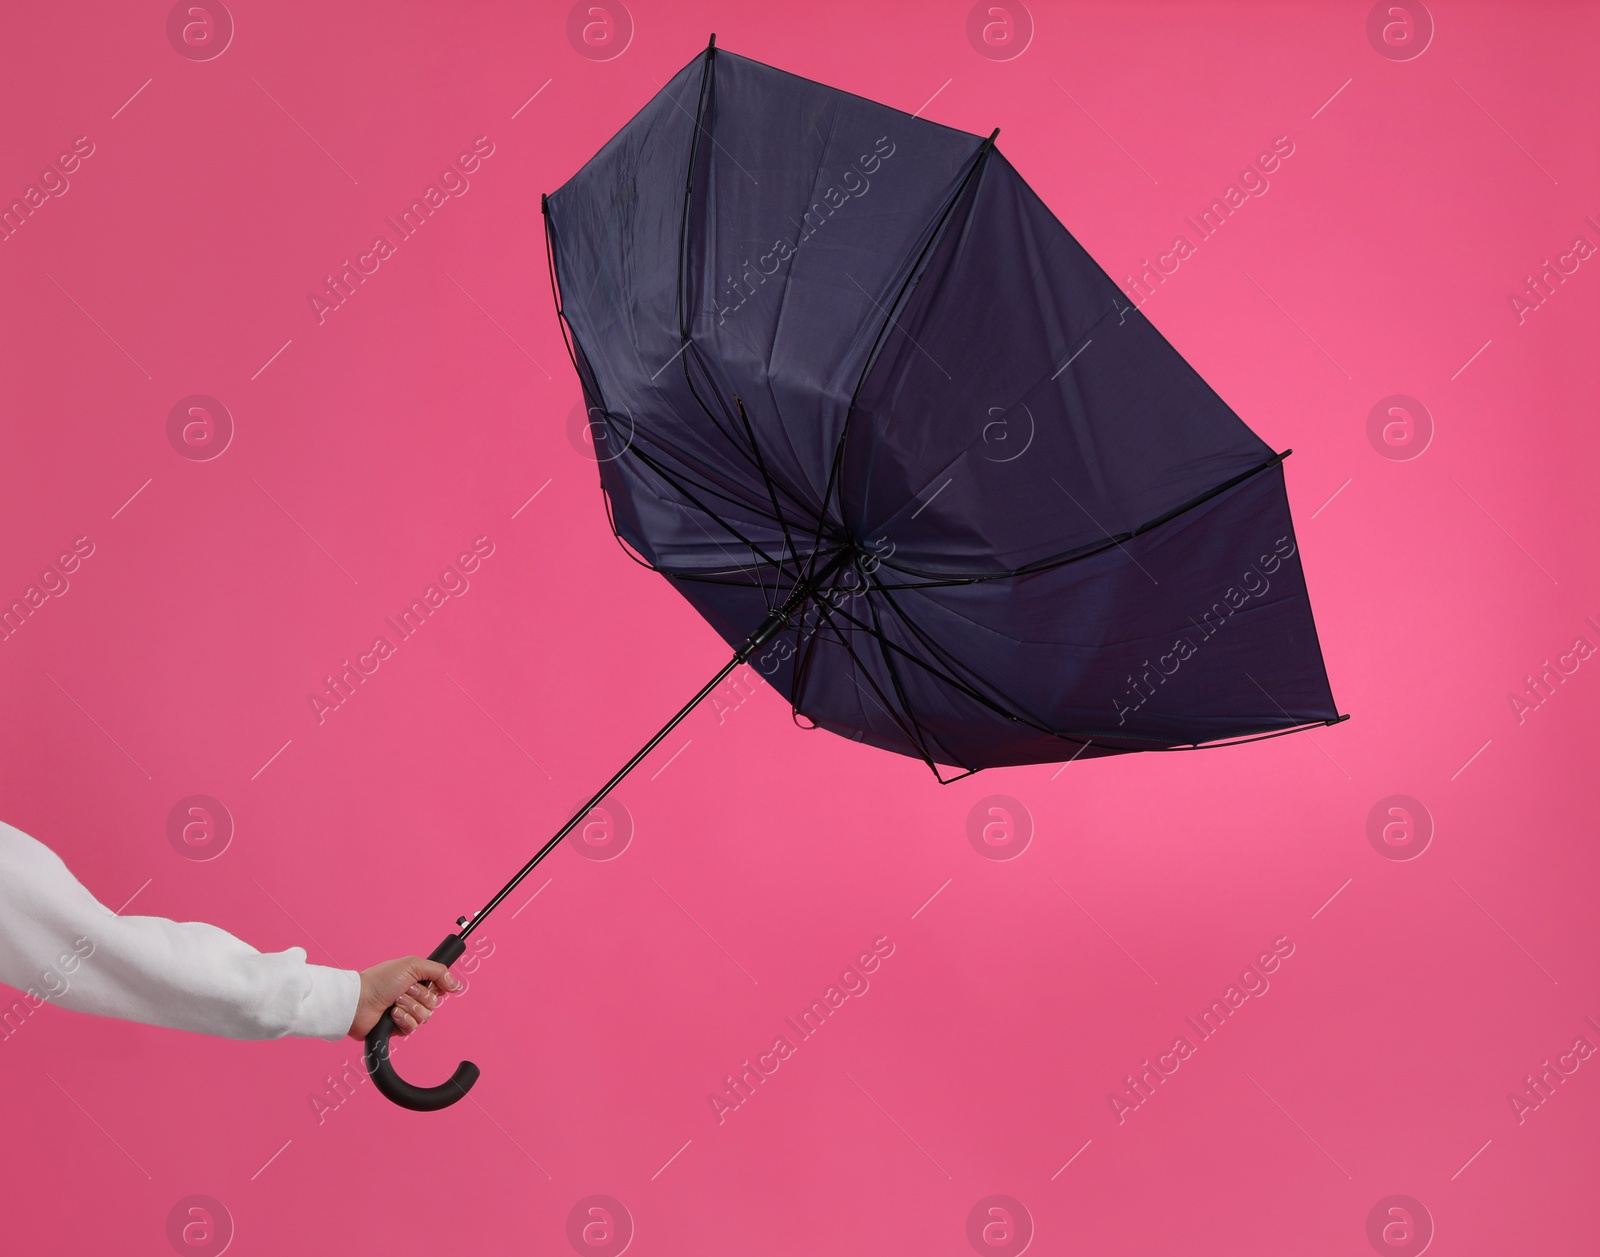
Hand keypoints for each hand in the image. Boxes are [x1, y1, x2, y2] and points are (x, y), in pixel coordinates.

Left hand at [347, 956, 462, 1038]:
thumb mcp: (412, 965)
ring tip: (395, 1003)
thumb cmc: (381, 980)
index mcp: (416, 980)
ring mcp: (406, 1012)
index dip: (434, 987)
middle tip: (403, 991)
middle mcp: (412, 996)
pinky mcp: (398, 1028)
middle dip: (419, 997)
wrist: (359, 1002)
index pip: (439, 987)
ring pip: (425, 1017)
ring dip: (410, 1008)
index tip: (425, 982)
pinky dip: (403, 1021)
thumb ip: (439, 971)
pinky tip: (392, 1015)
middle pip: (434, 1003)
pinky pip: (413, 1029)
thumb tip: (457, 984)